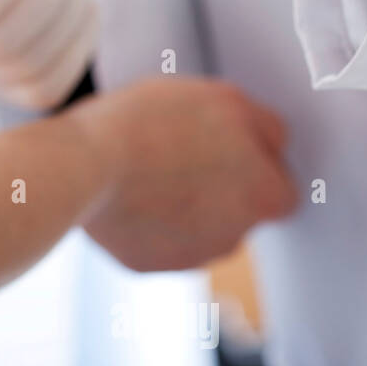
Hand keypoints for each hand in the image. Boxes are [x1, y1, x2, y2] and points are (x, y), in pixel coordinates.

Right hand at [71, 77, 296, 269]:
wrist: (86, 165)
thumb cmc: (154, 125)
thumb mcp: (225, 99)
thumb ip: (264, 127)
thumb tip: (274, 145)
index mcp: (266, 197)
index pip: (280, 189)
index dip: (254, 166)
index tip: (225, 148)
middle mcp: (235, 237)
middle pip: (236, 213)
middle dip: (215, 190)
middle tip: (178, 154)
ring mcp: (189, 257)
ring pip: (195, 230)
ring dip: (180, 208)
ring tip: (143, 172)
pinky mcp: (146, 266)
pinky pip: (154, 243)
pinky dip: (144, 225)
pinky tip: (123, 195)